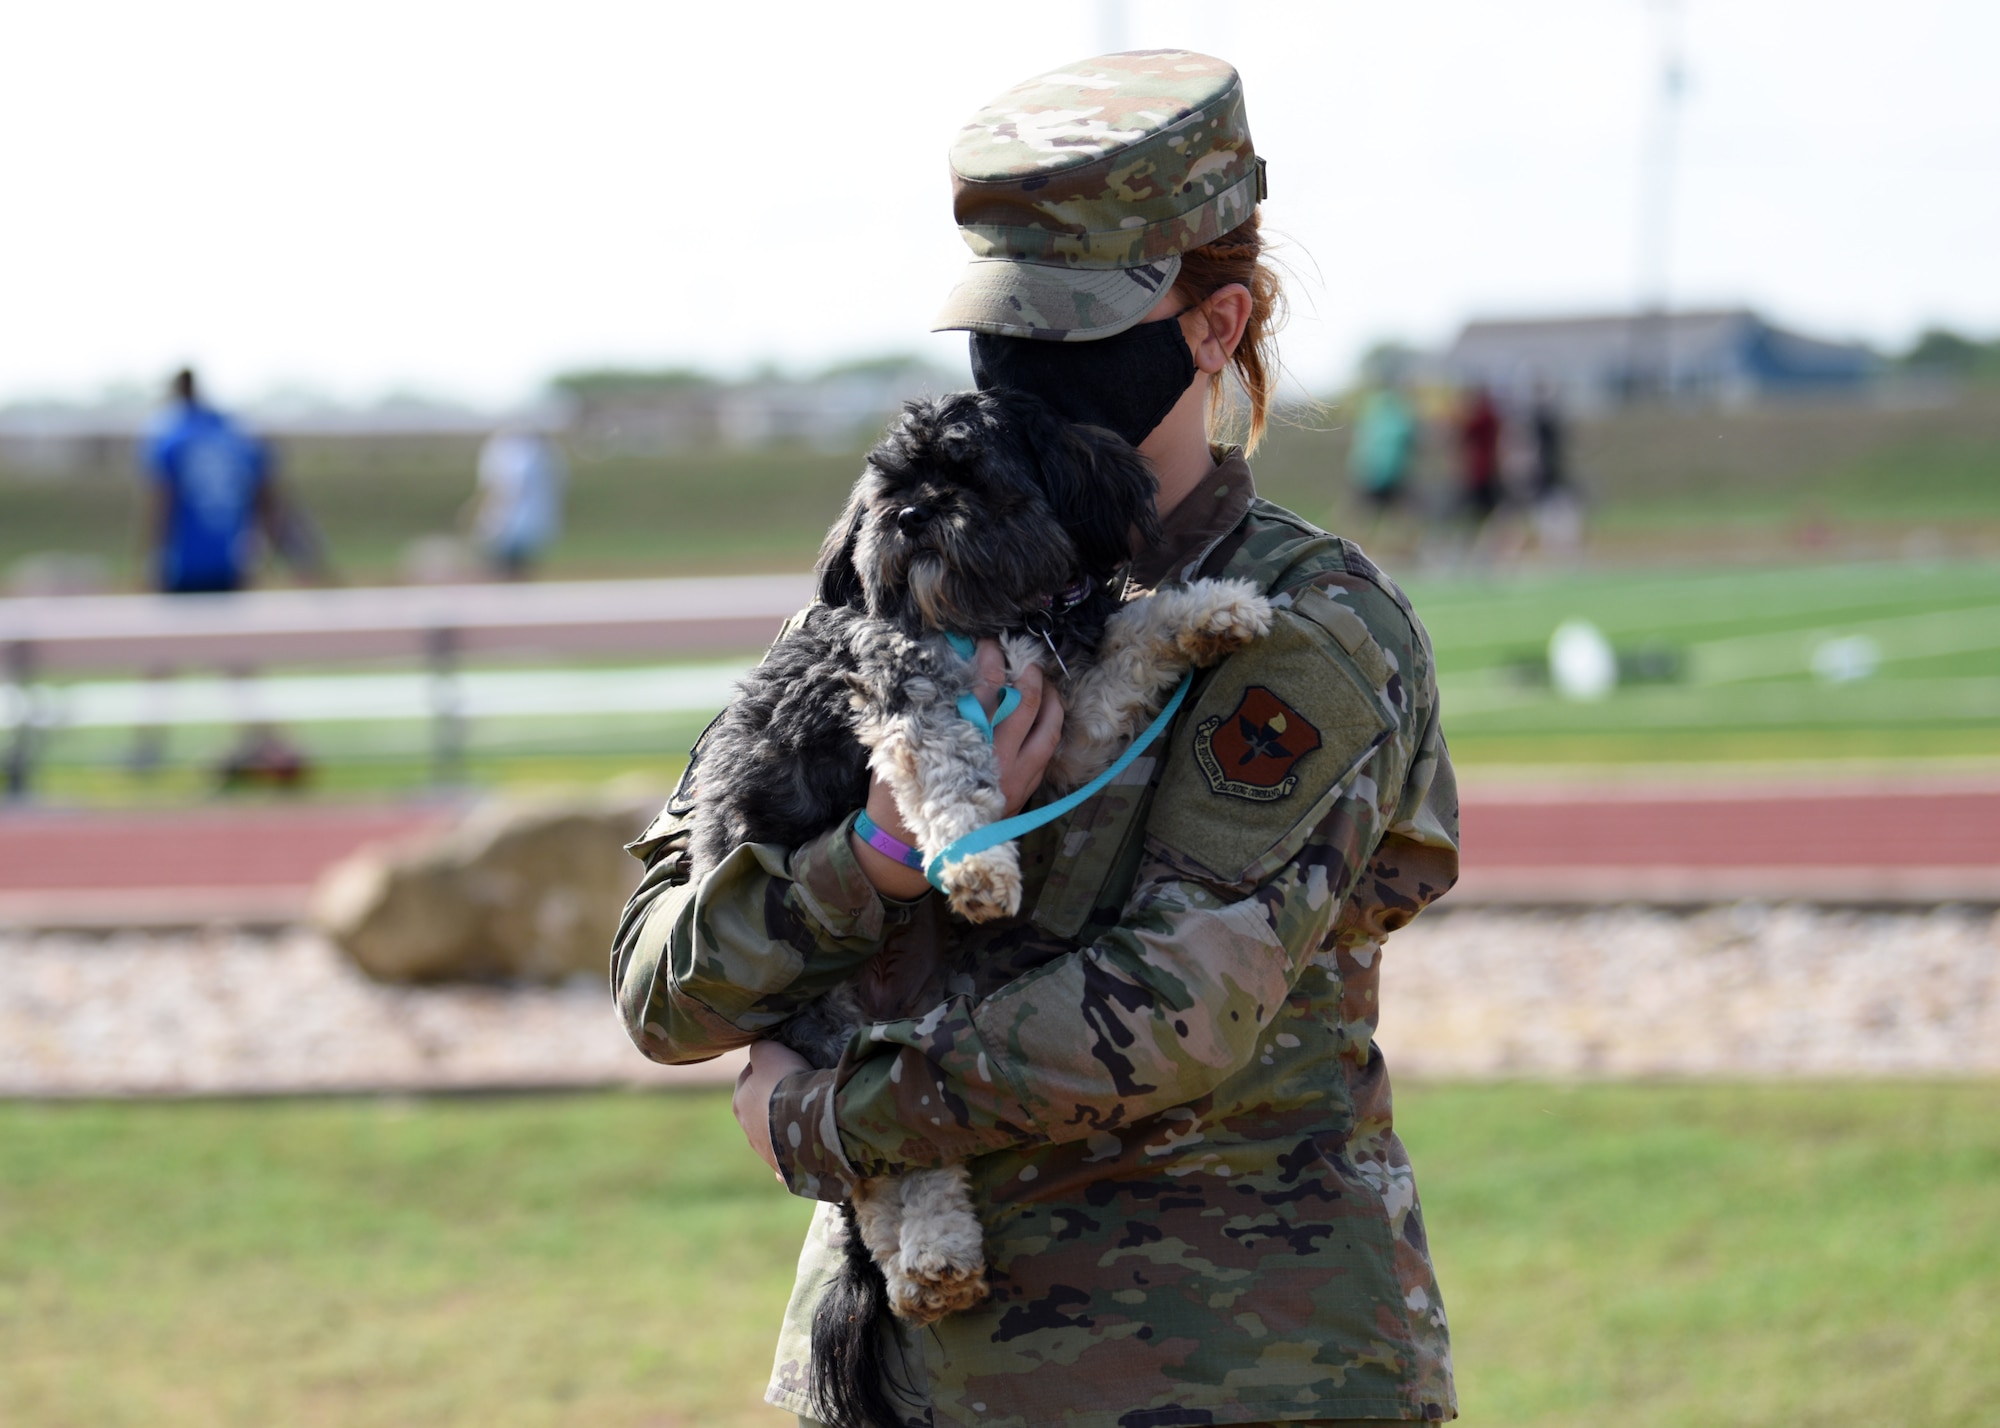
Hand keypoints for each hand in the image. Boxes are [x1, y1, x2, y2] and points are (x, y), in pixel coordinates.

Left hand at [733, 1039, 811, 1178]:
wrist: (806, 1121)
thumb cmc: (785, 1082)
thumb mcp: (769, 1051)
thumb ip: (760, 1049)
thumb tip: (759, 1051)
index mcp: (739, 1102)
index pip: (748, 1078)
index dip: (763, 1068)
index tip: (780, 1063)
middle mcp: (748, 1129)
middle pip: (759, 1109)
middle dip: (772, 1101)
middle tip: (794, 1090)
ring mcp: (766, 1151)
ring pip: (772, 1135)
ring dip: (783, 1128)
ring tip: (804, 1118)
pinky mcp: (785, 1167)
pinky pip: (788, 1161)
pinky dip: (792, 1157)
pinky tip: (801, 1154)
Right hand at [848, 638, 1064, 897]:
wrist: (909, 848)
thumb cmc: (901, 794)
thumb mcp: (903, 749)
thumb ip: (926, 714)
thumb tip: (943, 674)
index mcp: (964, 745)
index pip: (987, 691)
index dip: (991, 662)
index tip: (989, 644)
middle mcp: (996, 761)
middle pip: (1026, 706)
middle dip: (1028, 676)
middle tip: (1024, 658)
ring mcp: (1015, 779)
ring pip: (1048, 731)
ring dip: (1050, 702)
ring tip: (1045, 683)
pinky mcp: (1023, 793)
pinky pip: (1046, 755)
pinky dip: (1050, 731)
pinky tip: (1045, 717)